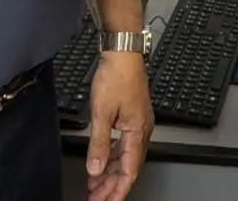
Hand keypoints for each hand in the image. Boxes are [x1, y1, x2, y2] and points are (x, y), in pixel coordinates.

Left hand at [86, 51, 152, 199]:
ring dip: (111, 173)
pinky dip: (112, 157)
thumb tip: (95, 169)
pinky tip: (102, 163)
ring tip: (96, 186)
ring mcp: (138, 124)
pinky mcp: (132, 117)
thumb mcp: (102, 112)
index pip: (129, 172)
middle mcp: (142, 131)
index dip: (118, 191)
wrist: (123, 52)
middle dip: (112, 186)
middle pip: (128, 168)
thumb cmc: (116, 77)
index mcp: (138, 133)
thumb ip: (99, 143)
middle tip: (97, 199)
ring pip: (125, 158)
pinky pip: (123, 145)